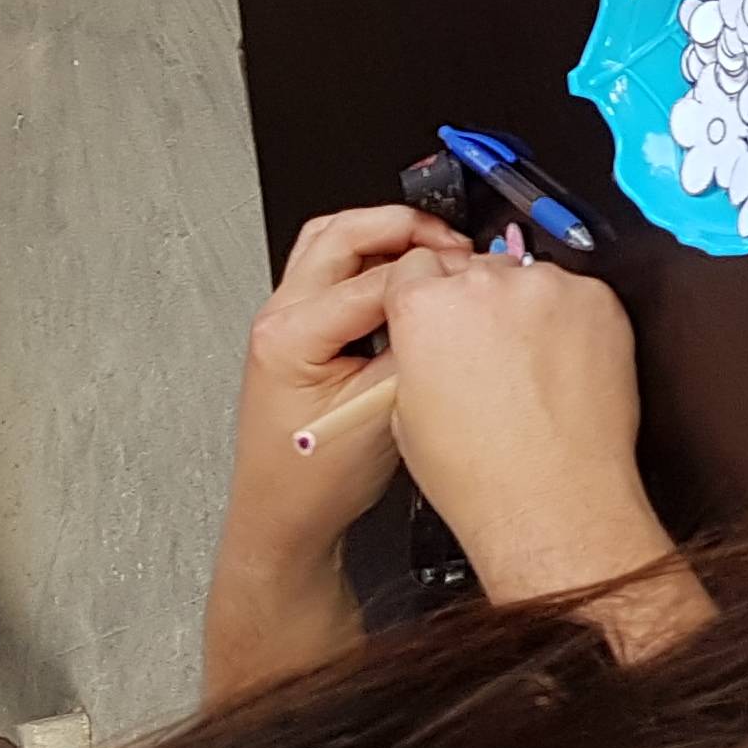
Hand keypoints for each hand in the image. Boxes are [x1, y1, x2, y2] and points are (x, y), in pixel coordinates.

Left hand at [220, 205, 471, 569]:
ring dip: (384, 236)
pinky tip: (405, 281)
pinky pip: (332, 270)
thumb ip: (414, 350)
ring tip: (432, 250)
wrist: (284, 520)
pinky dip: (371, 260)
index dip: (430, 272)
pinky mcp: (297, 329)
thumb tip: (451, 306)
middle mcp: (278, 316)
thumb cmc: (314, 483)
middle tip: (452, 242)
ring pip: (332, 242)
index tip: (470, 276)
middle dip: (404, 227)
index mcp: (290, 333)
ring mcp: (283, 320)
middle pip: (342, 233)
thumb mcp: (379, 412)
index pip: (375, 277)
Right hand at [381, 253, 675, 603]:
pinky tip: (566, 369)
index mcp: (425, 306)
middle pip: (477, 268)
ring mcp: (546, 287)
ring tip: (534, 371)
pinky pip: (578, 296)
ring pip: (529, 280)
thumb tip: (431, 336)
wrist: (553, 500)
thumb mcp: (407, 411)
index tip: (444, 315)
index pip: (417, 264)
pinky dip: (573, 322)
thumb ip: (417, 351)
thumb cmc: (480, 473)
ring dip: (529, 310)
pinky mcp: (597, 299)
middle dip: (480, 302)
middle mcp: (485, 284)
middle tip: (493, 353)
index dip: (428, 293)